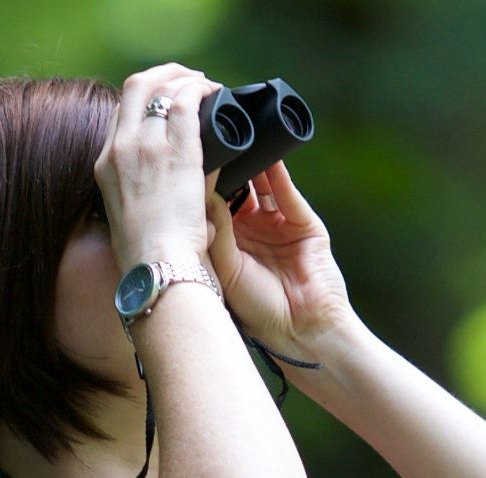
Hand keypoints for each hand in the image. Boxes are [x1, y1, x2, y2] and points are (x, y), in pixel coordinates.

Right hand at [96, 63, 226, 267]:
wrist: (156, 267)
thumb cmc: (152, 256)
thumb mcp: (137, 217)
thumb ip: (156, 192)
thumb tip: (196, 179)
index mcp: (105, 166)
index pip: (122, 113)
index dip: (147, 99)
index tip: (168, 102)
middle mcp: (119, 149)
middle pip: (135, 87)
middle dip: (164, 75)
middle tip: (188, 81)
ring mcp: (145, 146)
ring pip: (163, 88)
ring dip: (187, 79)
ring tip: (207, 86)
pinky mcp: (175, 150)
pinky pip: (186, 101)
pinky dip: (201, 89)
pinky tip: (215, 92)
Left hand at [203, 160, 359, 367]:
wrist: (301, 330)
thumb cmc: (257, 310)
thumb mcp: (225, 268)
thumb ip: (215, 229)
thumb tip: (201, 188)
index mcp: (225, 245)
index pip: (209, 207)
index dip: (199, 186)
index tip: (183, 162)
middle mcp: (249, 231)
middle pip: (234, 190)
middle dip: (223, 169)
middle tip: (208, 142)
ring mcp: (276, 225)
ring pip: (260, 185)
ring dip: (248, 163)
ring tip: (235, 138)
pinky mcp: (302, 222)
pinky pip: (286, 191)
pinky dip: (276, 171)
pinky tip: (265, 151)